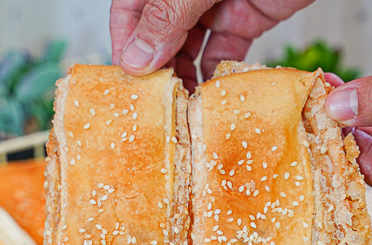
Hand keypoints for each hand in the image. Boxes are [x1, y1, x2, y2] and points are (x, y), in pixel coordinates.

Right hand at [110, 0, 314, 90]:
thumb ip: (168, 15)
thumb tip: (137, 57)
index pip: (129, 12)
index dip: (125, 45)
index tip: (129, 82)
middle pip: (158, 36)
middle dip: (157, 69)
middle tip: (159, 105)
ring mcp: (215, 5)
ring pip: (190, 49)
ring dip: (186, 78)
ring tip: (185, 107)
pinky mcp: (246, 19)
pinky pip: (225, 53)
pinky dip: (219, 75)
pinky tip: (214, 96)